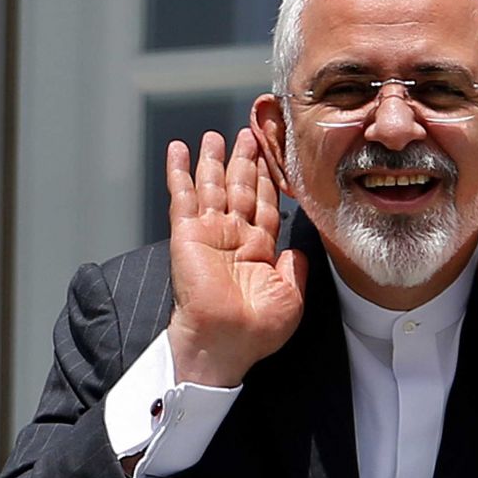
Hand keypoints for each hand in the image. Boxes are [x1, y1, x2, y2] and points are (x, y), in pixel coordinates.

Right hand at [166, 129, 306, 386]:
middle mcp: (234, 236)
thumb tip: (298, 250)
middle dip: (245, 161)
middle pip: (241, 188)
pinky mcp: (187, 234)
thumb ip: (295, 268)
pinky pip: (183, 196)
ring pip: (213, 186)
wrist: (224, 344)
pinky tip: (178, 149)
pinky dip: (180, 171)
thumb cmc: (255, 331)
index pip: (266, 204)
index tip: (271, 157)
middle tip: (248, 133)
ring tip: (216, 135)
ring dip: (214, 159)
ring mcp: (209, 233)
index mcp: (259, 249)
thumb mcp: (291, 297)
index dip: (269, 180)